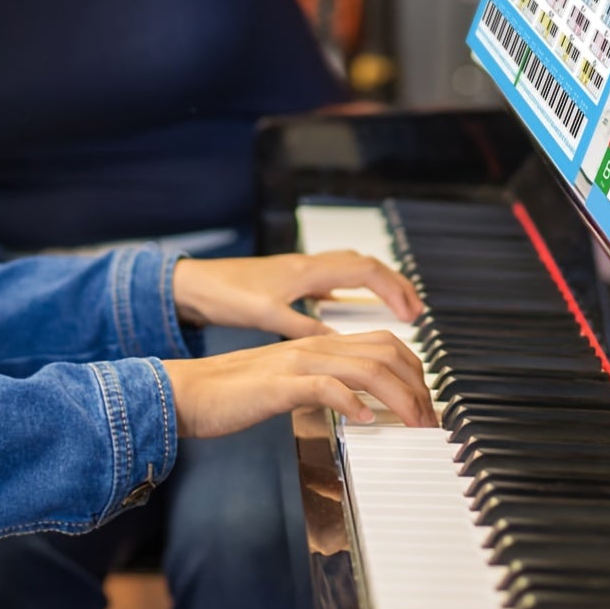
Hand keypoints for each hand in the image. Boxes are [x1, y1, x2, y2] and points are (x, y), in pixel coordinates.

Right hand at [164, 330, 435, 436]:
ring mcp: (296, 363)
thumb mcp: (289, 382)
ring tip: (412, 424)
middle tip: (430, 419)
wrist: (188, 391)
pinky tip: (364, 423)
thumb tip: (358, 406)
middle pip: (384, 351)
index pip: (383, 342)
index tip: (426, 401)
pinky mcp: (278, 385)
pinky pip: (324, 388)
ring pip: (364, 368)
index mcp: (317, 344)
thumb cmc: (234, 392)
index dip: (413, 369)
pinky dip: (351, 404)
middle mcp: (313, 347)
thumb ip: (323, 385)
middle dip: (417, 385)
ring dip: (397, 398)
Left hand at [172, 249, 423, 338]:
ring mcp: (300, 270)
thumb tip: (342, 344)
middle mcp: (308, 264)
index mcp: (307, 271)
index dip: (393, 290)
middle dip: (395, 285)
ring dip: (376, 284)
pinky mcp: (290, 279)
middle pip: (365, 265)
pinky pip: (333, 277)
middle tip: (415, 311)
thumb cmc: (225, 296)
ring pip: (350, 267)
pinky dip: (352, 289)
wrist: (194, 284)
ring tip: (394, 308)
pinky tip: (350, 308)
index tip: (412, 313)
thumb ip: (306, 329)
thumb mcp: (266, 316)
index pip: (365, 271)